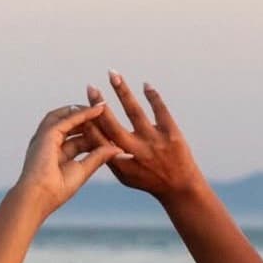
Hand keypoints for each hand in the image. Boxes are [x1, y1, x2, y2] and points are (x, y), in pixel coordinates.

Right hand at [14, 103, 120, 218]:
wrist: (39, 196)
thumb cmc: (57, 190)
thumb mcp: (83, 170)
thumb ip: (98, 157)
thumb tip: (117, 149)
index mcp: (57, 156)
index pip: (78, 140)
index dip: (95, 136)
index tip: (112, 133)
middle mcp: (50, 144)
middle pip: (73, 127)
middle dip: (90, 121)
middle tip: (108, 114)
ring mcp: (47, 137)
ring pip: (68, 118)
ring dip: (86, 112)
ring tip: (104, 107)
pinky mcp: (48, 133)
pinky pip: (68, 118)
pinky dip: (83, 114)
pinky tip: (98, 110)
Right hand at [84, 72, 206, 202]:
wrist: (181, 187)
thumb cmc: (148, 179)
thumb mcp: (126, 175)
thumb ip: (110, 156)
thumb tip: (94, 132)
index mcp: (123, 165)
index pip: (101, 141)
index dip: (90, 123)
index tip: (81, 107)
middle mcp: (138, 152)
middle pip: (114, 125)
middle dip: (100, 105)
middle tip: (90, 87)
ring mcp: (155, 142)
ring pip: (135, 112)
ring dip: (122, 91)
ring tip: (112, 74)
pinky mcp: (172, 133)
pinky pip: (160, 110)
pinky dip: (152, 96)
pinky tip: (145, 85)